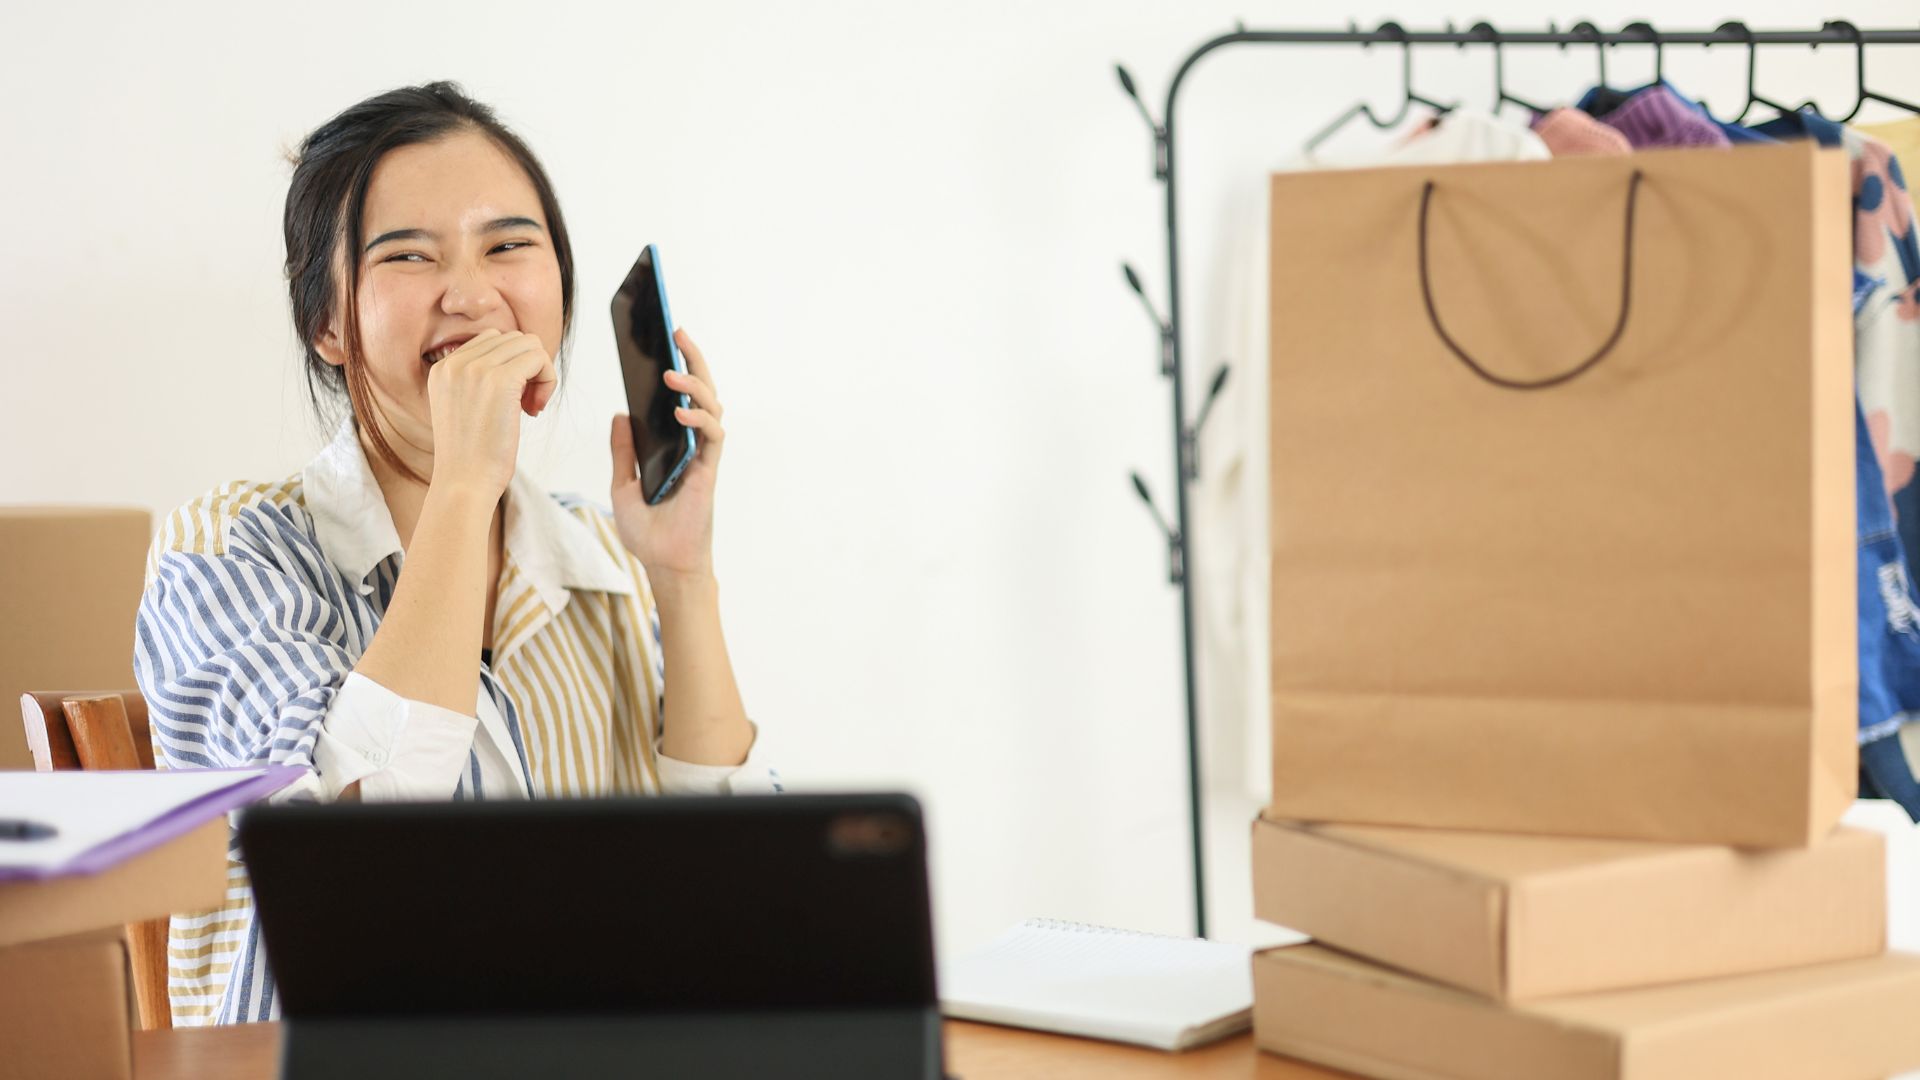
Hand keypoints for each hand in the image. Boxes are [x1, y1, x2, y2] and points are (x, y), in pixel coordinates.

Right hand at [425, 329, 557, 498]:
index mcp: (443, 368)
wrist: (464, 483)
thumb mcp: (465, 409)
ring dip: (539, 373)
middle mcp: (455, 362)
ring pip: (529, 345)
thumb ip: (480, 382)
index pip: (491, 341)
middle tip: (527, 405)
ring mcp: (476, 369)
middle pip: (512, 339)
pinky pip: (539, 359)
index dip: (512, 367)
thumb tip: (524, 362)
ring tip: (531, 407)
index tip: (513, 402)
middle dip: (528, 369)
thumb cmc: (471, 456)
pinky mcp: (500, 380)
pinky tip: (535, 410)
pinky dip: (547, 380)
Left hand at [611, 328, 723, 579]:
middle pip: (702, 390)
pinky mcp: (709, 471)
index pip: (681, 396)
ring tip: (670, 371)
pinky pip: (712, 436)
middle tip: (677, 331)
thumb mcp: (622, 484)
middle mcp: (694, 445)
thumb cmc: (648, 532)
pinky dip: (699, 419)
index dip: (678, 365)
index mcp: (675, 444)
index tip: (665, 337)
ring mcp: (704, 456)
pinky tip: (679, 411)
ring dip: (694, 384)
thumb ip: (624, 451)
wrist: (663, 566)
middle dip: (693, 358)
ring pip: (711, 406)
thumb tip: (620, 414)